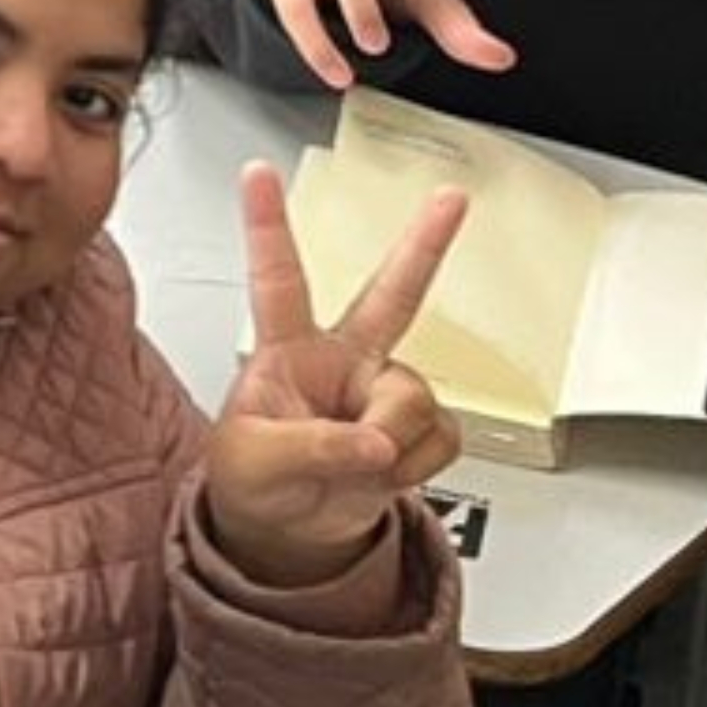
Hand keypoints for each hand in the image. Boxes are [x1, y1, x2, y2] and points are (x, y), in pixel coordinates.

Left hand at [212, 160, 470, 584]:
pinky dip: (414, 467)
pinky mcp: (416, 428)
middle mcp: (343, 361)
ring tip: (356, 465)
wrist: (288, 533)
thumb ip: (314, 448)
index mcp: (287, 351)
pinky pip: (440, 438)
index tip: (257, 173)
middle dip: (424, 246)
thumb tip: (375, 444)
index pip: (277, 279)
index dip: (268, 225)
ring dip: (390, 442)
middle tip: (451, 200)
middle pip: (391, 294)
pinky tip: (384, 473)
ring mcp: (383, 392)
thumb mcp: (256, 463)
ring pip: (414, 399)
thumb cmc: (255, 482)